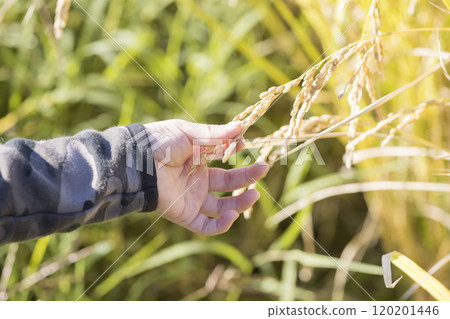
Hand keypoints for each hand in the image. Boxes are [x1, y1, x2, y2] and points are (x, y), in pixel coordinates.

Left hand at [144, 120, 268, 234]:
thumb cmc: (158, 143)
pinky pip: (205, 226)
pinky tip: (232, 216)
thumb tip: (241, 127)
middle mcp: (197, 179)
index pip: (224, 159)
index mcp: (197, 158)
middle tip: (263, 169)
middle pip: (228, 183)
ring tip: (254, 195)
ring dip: (240, 204)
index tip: (243, 144)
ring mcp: (191, 198)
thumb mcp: (188, 133)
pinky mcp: (184, 214)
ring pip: (222, 207)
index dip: (236, 153)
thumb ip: (215, 134)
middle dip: (247, 177)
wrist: (135, 162)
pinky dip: (221, 225)